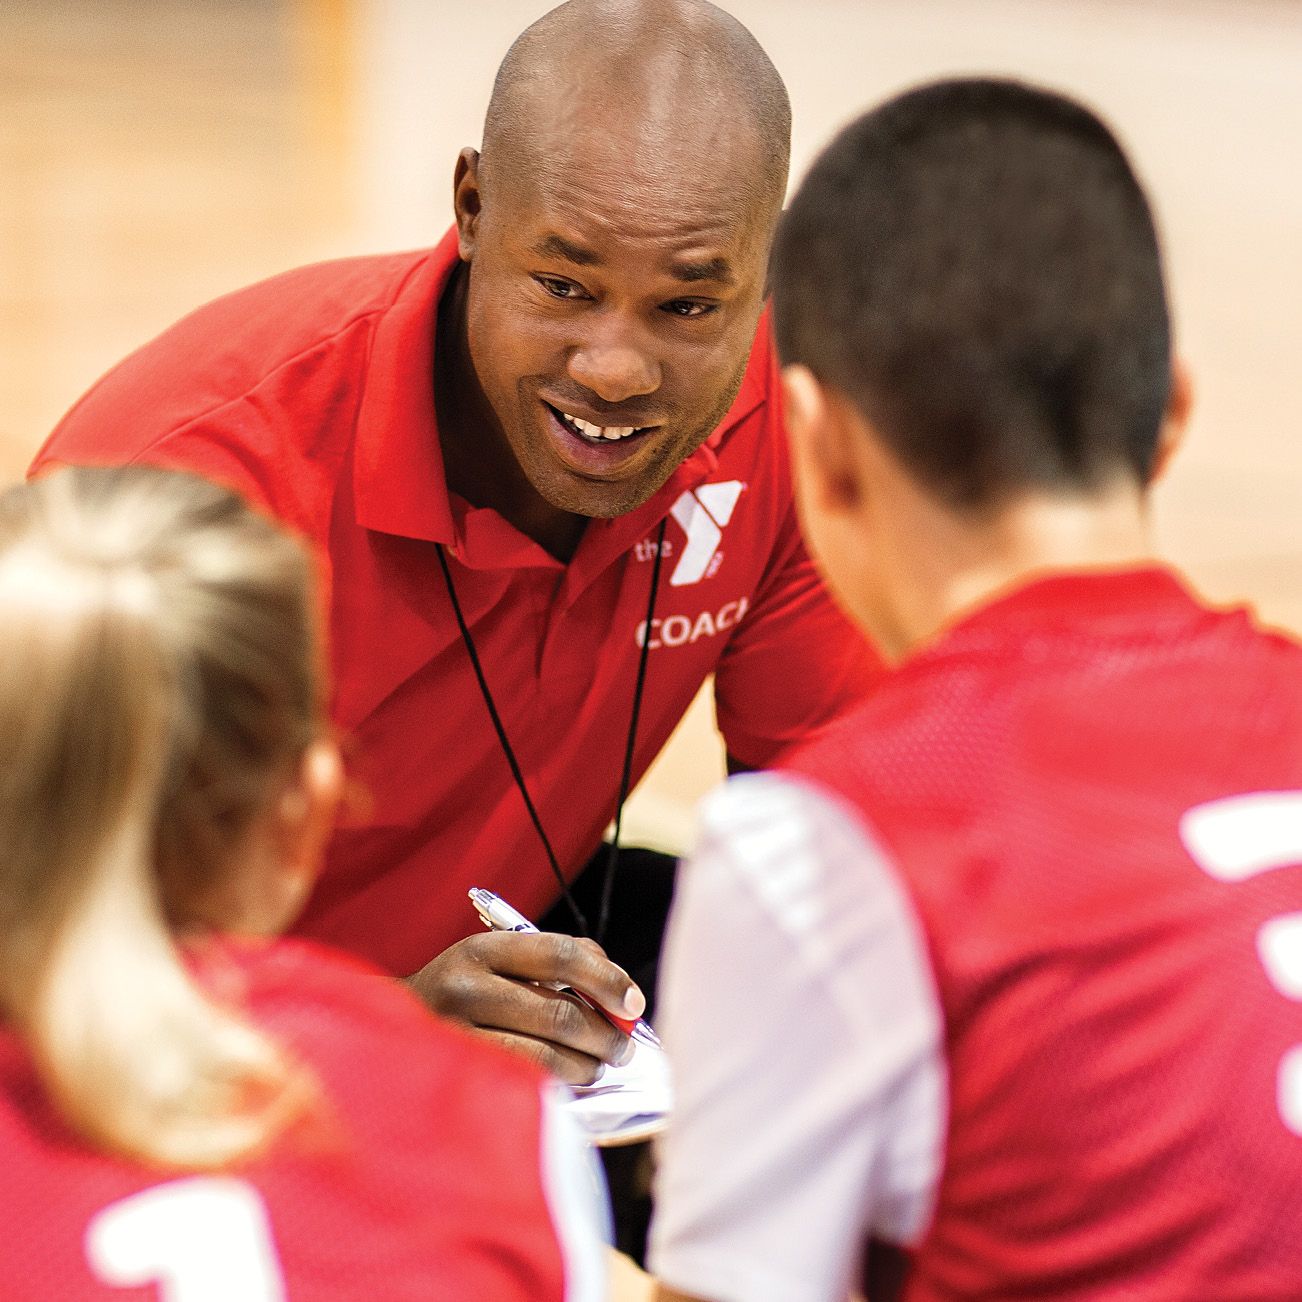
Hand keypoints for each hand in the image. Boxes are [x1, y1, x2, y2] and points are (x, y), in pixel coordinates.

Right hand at [408, 931, 645, 1084]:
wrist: (385, 1033)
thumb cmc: (461, 995)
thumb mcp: (497, 963)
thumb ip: (557, 966)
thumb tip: (619, 993)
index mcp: (482, 949)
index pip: (559, 954)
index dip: (605, 978)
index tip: (633, 1002)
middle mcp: (463, 986)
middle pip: (558, 1013)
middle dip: (604, 1035)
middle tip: (622, 1048)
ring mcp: (455, 1036)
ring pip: (544, 1057)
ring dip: (584, 1067)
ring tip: (595, 1068)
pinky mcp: (454, 1077)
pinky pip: (521, 1085)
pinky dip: (555, 1086)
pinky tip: (563, 1084)